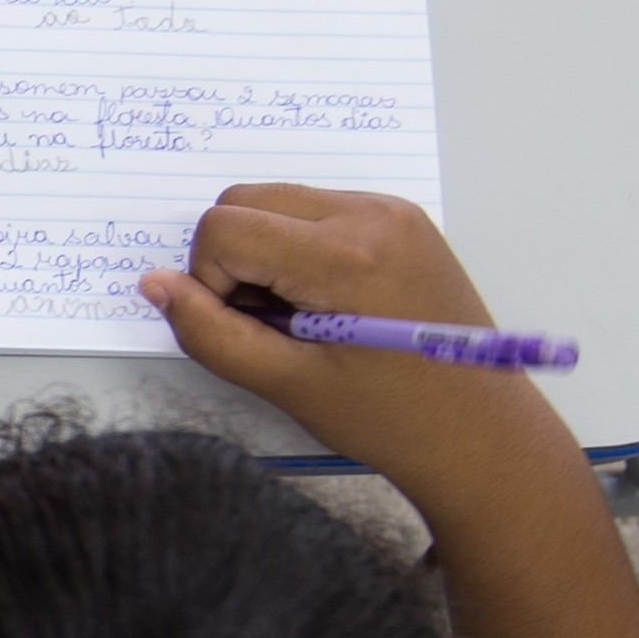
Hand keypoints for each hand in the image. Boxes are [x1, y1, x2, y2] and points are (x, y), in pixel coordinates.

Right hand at [137, 186, 574, 510]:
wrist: (482, 436)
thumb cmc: (393, 421)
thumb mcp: (288, 385)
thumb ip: (210, 332)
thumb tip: (155, 284)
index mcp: (346, 255)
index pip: (226, 228)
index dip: (212, 282)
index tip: (247, 331)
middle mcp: (372, 214)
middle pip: (247, 201)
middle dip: (235, 262)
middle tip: (271, 327)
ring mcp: (393, 212)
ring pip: (279, 202)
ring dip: (267, 254)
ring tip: (303, 319)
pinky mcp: (403, 220)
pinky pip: (319, 210)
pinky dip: (301, 250)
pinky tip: (328, 305)